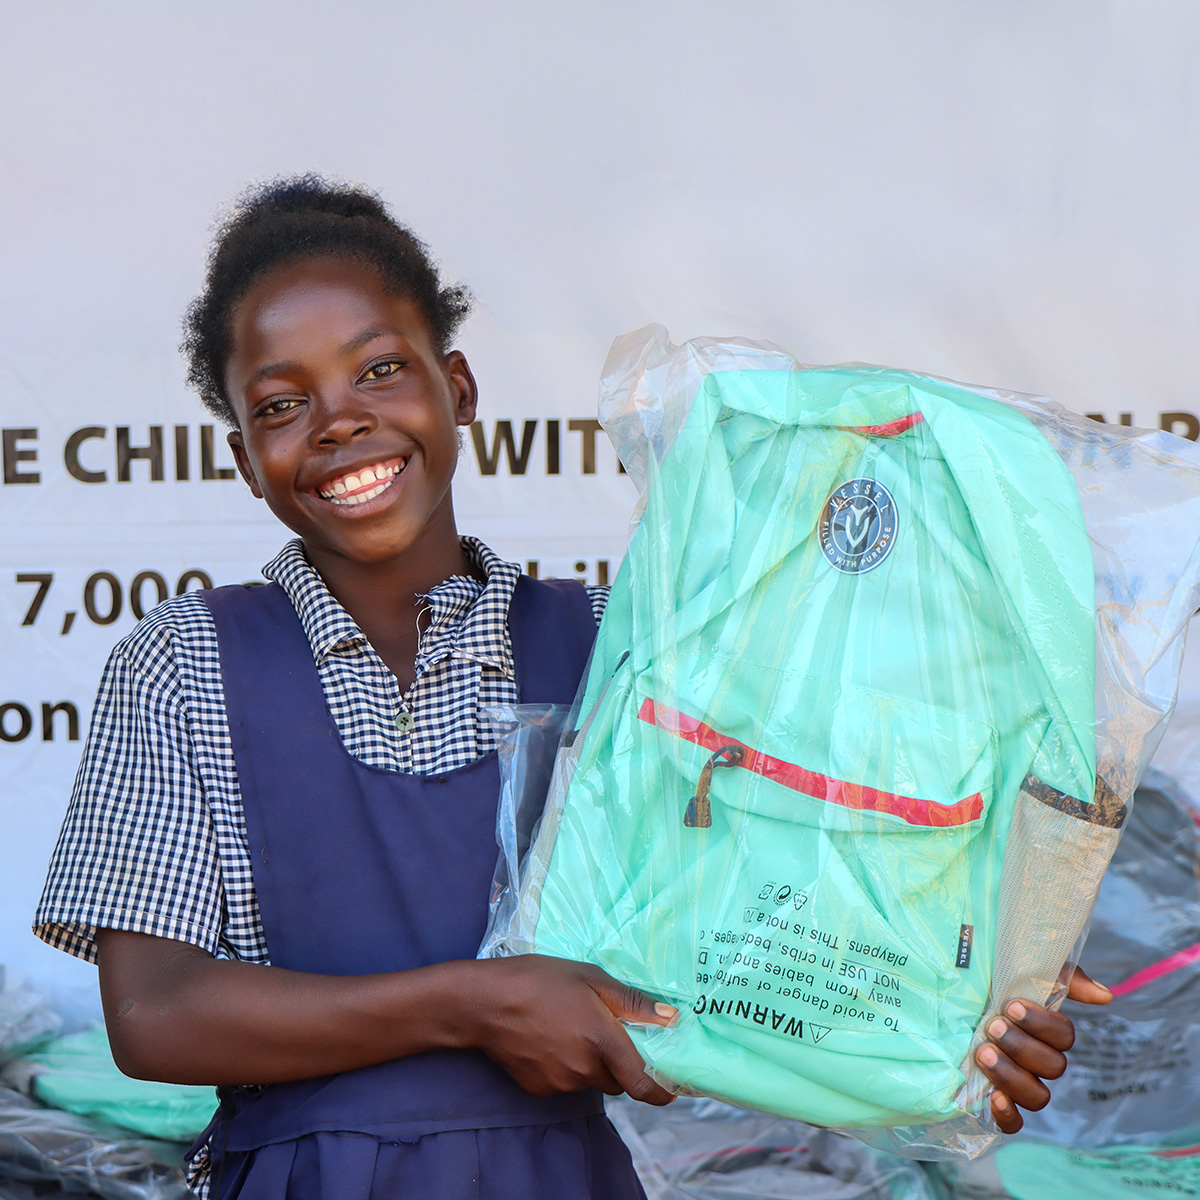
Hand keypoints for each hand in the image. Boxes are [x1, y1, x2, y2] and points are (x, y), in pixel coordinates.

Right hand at [463, 955, 678, 1104]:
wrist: (483, 1002)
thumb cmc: (539, 980)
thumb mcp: (589, 977)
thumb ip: (632, 1002)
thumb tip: (671, 1019)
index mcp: (602, 1041)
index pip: (644, 1085)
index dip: (663, 1090)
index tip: (672, 1083)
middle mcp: (584, 1069)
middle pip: (618, 1079)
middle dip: (620, 1062)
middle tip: (606, 1030)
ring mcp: (561, 1083)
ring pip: (592, 1080)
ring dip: (592, 1062)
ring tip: (571, 1027)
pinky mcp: (540, 1089)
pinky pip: (567, 1082)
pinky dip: (567, 1066)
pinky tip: (550, 1038)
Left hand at [974, 965, 1111, 1132]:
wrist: (943, 993)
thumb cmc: (987, 980)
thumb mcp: (1020, 968)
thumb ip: (1063, 977)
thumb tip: (1104, 995)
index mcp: (1044, 1030)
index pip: (1064, 1037)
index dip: (1042, 1024)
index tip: (1011, 1005)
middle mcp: (1035, 1059)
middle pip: (1052, 1067)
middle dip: (1021, 1046)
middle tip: (991, 1027)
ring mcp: (1016, 1081)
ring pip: (1037, 1096)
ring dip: (1012, 1074)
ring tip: (983, 1051)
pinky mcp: (993, 1100)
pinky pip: (1013, 1124)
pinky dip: (1008, 1115)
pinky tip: (993, 1096)